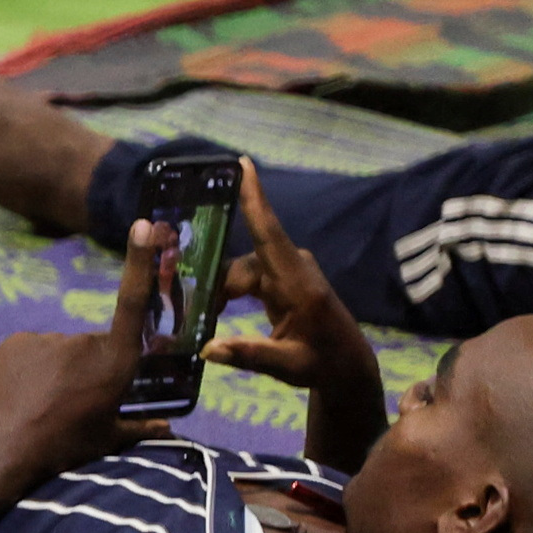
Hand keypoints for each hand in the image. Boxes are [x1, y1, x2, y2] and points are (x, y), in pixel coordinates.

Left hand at [0, 227, 174, 477]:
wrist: (0, 450)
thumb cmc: (62, 446)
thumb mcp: (108, 439)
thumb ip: (142, 427)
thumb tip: (168, 428)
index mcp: (115, 362)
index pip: (134, 303)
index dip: (141, 262)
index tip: (144, 226)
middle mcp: (84, 342)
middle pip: (93, 345)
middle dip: (88, 365)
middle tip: (71, 400)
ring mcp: (47, 337)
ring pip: (60, 349)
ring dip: (57, 368)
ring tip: (42, 401)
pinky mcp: (16, 340)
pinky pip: (31, 349)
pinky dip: (29, 366)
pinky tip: (21, 392)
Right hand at [208, 164, 385, 451]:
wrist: (347, 366)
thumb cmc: (323, 364)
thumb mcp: (288, 367)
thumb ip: (248, 355)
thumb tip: (207, 349)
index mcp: (297, 285)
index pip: (270, 234)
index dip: (255, 200)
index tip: (244, 165)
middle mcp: (292, 269)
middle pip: (239, 265)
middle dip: (213, 286)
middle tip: (185, 312)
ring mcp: (288, 271)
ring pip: (238, 272)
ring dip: (220, 294)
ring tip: (202, 320)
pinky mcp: (283, 278)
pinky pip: (246, 276)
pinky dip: (229, 292)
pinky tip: (214, 311)